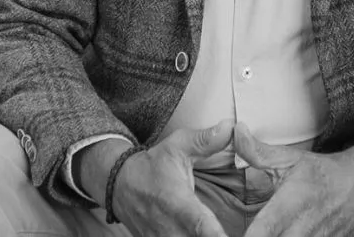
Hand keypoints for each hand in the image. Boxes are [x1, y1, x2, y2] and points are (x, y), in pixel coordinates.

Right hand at [104, 119, 234, 236]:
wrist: (119, 185)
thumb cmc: (151, 166)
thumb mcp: (177, 147)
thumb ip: (206, 140)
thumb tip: (230, 127)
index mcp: (178, 202)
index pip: (199, 224)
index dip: (215, 234)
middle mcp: (170, 228)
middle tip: (235, 234)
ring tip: (216, 233)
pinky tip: (195, 235)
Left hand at [235, 123, 353, 236]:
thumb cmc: (323, 173)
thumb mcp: (291, 159)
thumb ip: (257, 152)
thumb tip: (235, 134)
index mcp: (293, 203)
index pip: (265, 229)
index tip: (224, 234)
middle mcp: (304, 229)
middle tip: (227, 235)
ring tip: (250, 234)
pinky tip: (271, 235)